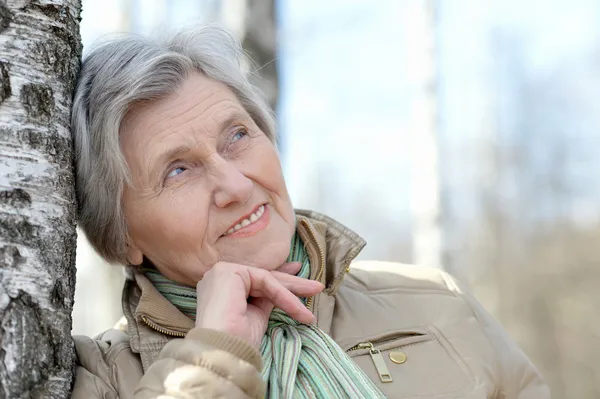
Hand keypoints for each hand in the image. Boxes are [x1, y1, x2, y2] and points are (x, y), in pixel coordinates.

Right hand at [194, 261, 323, 347]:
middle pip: (263, 278)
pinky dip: (284, 295)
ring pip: (266, 279)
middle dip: (292, 282)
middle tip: (316, 286)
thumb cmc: (236, 342)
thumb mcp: (256, 314)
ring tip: (314, 295)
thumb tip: (284, 287)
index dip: (281, 278)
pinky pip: (266, 281)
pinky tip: (298, 309)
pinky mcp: (229, 272)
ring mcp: (221, 272)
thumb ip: (266, 297)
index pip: (256, 279)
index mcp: (221, 287)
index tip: (300, 277)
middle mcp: (217, 276)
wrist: (223, 353)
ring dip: (292, 291)